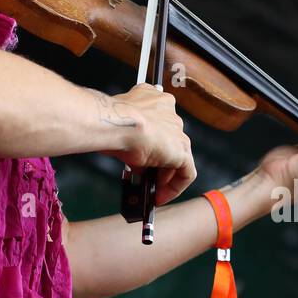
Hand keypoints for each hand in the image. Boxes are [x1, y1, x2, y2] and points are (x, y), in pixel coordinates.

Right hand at [102, 83, 196, 205]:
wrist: (118, 122)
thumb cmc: (111, 119)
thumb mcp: (122, 127)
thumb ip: (131, 139)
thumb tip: (132, 158)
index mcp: (156, 101)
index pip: (159, 124)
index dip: (151, 143)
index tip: (141, 156)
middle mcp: (171, 114)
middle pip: (168, 143)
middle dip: (158, 161)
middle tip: (145, 175)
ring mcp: (178, 132)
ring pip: (178, 158)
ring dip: (165, 176)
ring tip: (151, 190)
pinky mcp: (182, 151)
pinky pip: (186, 173)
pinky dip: (175, 187)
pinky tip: (160, 196)